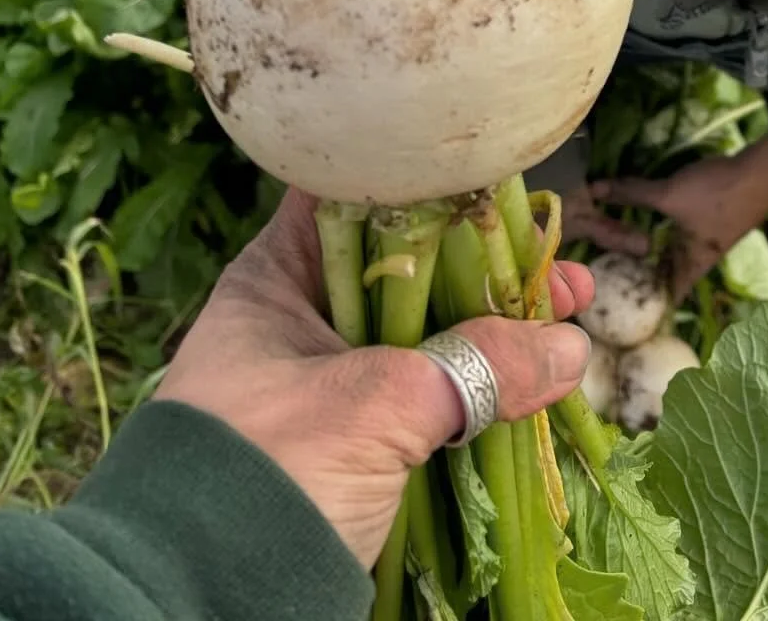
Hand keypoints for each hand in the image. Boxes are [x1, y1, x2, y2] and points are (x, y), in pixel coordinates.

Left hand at [155, 187, 592, 569]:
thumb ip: (475, 367)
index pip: (358, 197)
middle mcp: (301, 324)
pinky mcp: (355, 447)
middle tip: (561, 277)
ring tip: (569, 319)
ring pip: (428, 340)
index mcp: (276, 282)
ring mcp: (329, 388)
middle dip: (491, 270)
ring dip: (497, 333)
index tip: (507, 193)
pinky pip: (431, 400)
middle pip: (412, 271)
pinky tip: (536, 381)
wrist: (199, 611)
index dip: (434, 189)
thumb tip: (567, 347)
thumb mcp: (375, 406)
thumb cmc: (267, 477)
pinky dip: (482, 390)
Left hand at [563, 137, 767, 299]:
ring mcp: (706, 237)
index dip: (646, 306)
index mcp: (692, 263)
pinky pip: (680, 234)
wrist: (761, 173)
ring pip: (675, 253)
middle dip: (644, 277)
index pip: (667, 297)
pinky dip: (664, 232)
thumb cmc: (717, 194)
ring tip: (622, 252)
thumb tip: (593, 191)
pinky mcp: (710, 217)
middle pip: (669, 274)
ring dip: (654, 253)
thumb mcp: (670, 194)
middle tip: (610, 277)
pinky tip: (650, 221)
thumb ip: (632, 194)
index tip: (616, 309)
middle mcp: (700, 256)